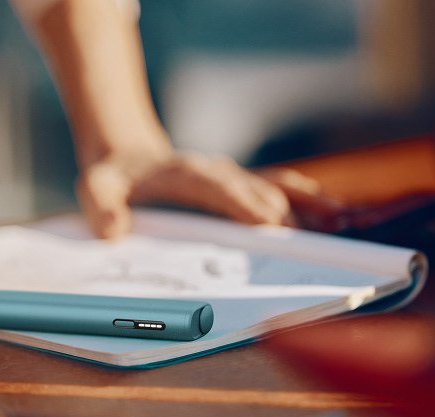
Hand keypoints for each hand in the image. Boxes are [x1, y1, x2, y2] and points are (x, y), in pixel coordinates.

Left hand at [76, 149, 327, 238]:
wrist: (129, 158)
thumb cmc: (114, 177)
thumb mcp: (95, 187)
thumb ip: (101, 206)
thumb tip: (115, 230)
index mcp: (183, 172)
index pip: (216, 185)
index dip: (242, 200)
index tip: (267, 218)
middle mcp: (215, 172)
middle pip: (254, 189)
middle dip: (282, 212)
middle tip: (311, 240)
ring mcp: (232, 179)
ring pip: (274, 186)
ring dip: (306, 203)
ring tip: (339, 221)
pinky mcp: (240, 188)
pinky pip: (279, 189)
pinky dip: (306, 200)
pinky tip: (333, 215)